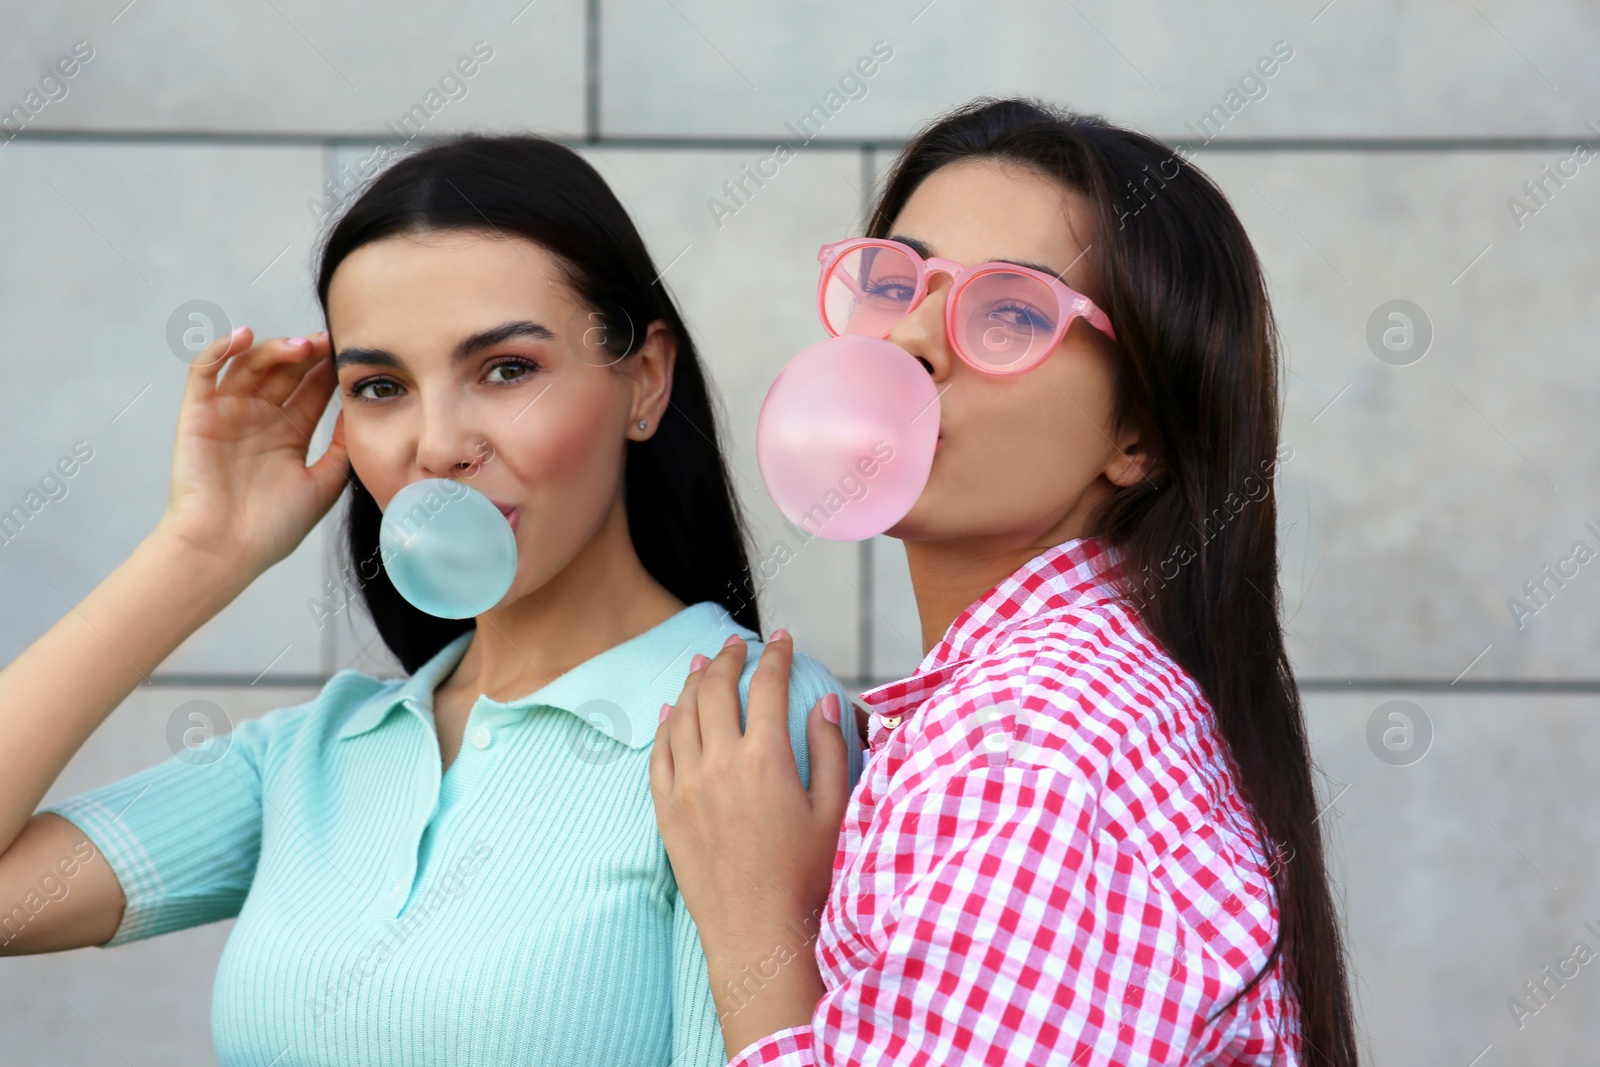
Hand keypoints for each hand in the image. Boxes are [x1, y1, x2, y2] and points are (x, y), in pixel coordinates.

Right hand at [157, 327, 348, 579]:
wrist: (224, 551)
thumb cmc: (273, 528)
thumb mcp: (324, 484)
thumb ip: (342, 447)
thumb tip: (362, 411)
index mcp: (289, 433)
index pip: (312, 389)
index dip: (330, 369)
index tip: (352, 353)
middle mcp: (259, 418)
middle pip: (285, 371)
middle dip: (307, 353)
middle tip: (329, 342)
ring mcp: (228, 413)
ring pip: (251, 365)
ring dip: (274, 349)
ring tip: (301, 346)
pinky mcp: (198, 414)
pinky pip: (205, 372)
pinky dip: (220, 348)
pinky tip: (244, 336)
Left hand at [650, 630, 851, 1050]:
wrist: (756, 931)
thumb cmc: (805, 876)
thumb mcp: (833, 811)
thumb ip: (829, 750)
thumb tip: (824, 702)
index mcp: (766, 758)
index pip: (767, 686)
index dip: (776, 655)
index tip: (782, 638)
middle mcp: (720, 763)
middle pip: (715, 689)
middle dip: (727, 658)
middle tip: (737, 645)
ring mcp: (687, 786)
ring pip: (681, 715)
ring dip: (692, 682)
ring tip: (702, 664)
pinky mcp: (666, 810)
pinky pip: (658, 754)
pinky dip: (664, 725)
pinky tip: (669, 711)